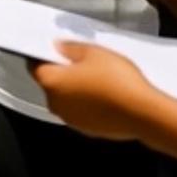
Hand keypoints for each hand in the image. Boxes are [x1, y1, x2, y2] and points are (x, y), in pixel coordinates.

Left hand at [30, 42, 161, 139]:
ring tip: (97, 75)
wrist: (142, 113)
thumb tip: (59, 47)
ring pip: (66, 97)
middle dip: (62, 71)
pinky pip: (80, 110)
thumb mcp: (93, 52)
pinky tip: (104, 91)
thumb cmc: (117, 82)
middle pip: (51, 82)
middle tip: (80, 58)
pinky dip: (87, 101)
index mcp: (51, 83)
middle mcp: (56, 104)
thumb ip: (70, 48)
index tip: (53, 47)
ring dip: (75, 87)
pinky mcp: (87, 129)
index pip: (34, 66)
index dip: (42, 54)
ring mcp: (71, 119)